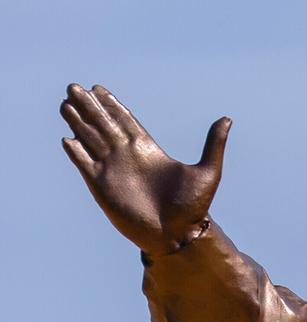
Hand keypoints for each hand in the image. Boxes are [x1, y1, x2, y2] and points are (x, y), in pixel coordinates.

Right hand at [59, 85, 230, 254]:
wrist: (178, 235)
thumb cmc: (193, 207)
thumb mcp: (207, 172)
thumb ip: (214, 144)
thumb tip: (227, 119)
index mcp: (148, 150)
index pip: (124, 121)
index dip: (111, 105)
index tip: (99, 89)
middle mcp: (126, 156)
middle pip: (102, 125)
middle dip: (89, 106)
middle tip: (75, 87)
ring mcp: (112, 170)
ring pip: (90, 139)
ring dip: (77, 122)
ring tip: (66, 104)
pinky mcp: (101, 186)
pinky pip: (84, 164)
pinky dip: (75, 152)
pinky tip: (67, 139)